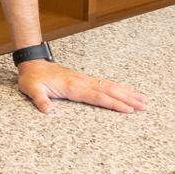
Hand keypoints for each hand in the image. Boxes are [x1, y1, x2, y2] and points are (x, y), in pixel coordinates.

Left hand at [17, 60, 146, 113]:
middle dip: (126, 98)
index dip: (112, 103)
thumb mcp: (31, 89)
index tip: (127, 109)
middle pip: (108, 90)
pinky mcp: (83, 79)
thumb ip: (39, 99)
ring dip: (126, 92)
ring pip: (108, 86)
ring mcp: (83, 79)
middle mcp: (80, 82)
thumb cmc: (31, 78)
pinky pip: (103, 83)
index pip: (96, 96)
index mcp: (71, 87)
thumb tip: (47, 110)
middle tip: (143, 106)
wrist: (31, 64)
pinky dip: (117, 87)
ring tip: (142, 99)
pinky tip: (125, 91)